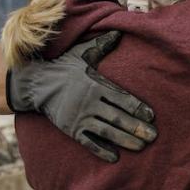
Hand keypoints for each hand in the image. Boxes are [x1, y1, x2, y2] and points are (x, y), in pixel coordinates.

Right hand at [6, 31, 156, 162]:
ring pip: (106, 131)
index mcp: (95, 85)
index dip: (137, 108)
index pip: (122, 98)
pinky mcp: (70, 128)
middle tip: (153, 136)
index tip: (151, 116)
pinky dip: (101, 150)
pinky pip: (88, 142)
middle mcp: (89, 102)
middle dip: (136, 127)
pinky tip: (115, 157)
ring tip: (141, 146)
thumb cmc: (64, 67)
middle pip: (117, 117)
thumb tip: (118, 32)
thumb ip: (101, 46)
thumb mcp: (82, 53)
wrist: (35, 83)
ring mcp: (79, 117)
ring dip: (125, 140)